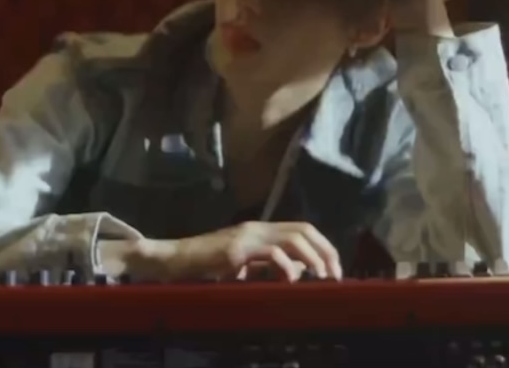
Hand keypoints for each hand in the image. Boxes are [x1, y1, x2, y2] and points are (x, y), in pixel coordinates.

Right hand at [140, 221, 342, 281]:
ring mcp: (246, 237)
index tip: (335, 270)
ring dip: (313, 258)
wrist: (172, 261)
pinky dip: (286, 266)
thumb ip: (268, 266)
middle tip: (335, 276)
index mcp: (259, 230)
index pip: (302, 229)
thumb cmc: (204, 268)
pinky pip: (270, 252)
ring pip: (292, 237)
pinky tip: (291, 280)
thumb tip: (299, 272)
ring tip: (321, 278)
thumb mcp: (243, 267)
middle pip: (303, 229)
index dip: (323, 247)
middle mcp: (256, 228)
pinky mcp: (235, 250)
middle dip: (326, 251)